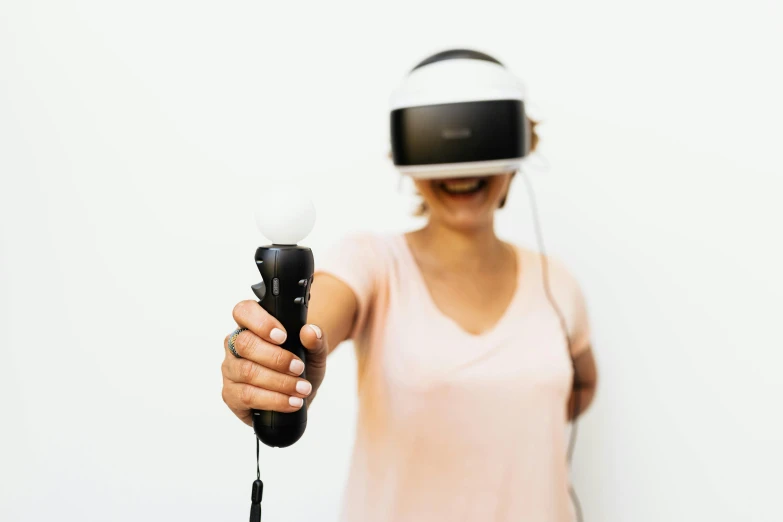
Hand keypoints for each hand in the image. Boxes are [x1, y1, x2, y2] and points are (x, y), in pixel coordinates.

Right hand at [221, 300, 327, 425]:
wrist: (298, 393)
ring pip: (247, 372)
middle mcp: (235, 345)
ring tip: (302, 388)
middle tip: (299, 367)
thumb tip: (310, 332)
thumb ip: (316, 339)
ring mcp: (230, 370)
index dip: (261, 322)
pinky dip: (274, 400)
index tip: (283, 336)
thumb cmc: (300, 365)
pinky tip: (291, 402)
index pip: (244, 311)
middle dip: (276, 358)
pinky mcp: (231, 395)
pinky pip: (247, 396)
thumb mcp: (315, 352)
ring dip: (279, 382)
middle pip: (245, 344)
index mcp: (251, 325)